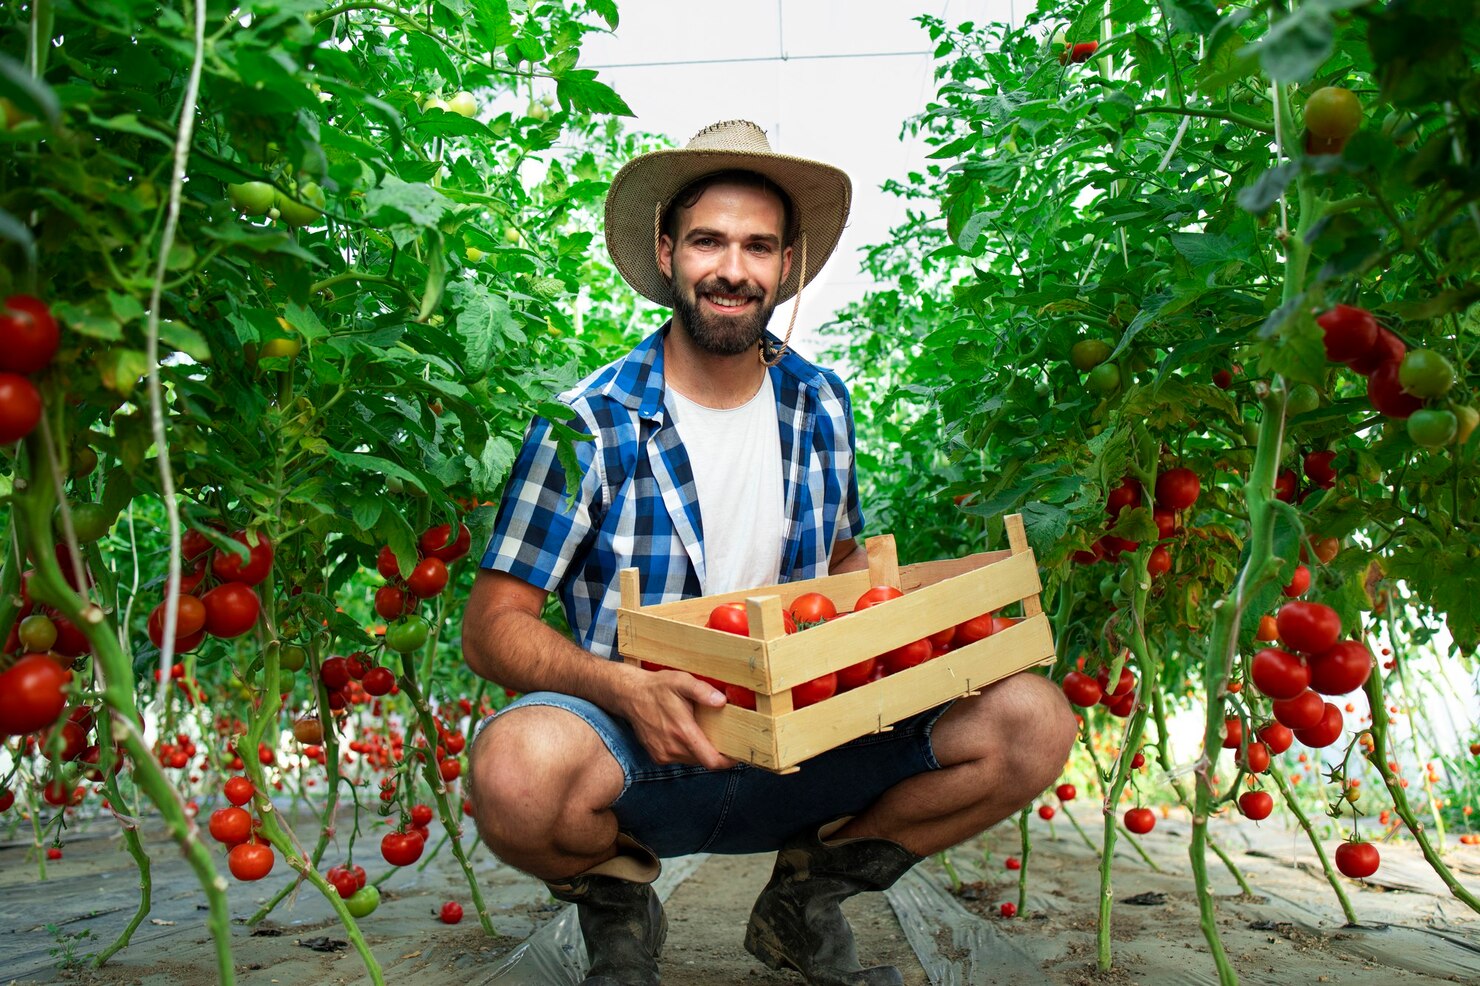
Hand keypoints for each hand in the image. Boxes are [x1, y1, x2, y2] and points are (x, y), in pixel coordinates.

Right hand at [620, 669, 738, 770]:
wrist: (629, 695)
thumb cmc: (656, 688)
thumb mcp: (681, 681)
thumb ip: (702, 691)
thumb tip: (722, 701)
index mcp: (682, 732)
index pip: (711, 760)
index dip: (727, 762)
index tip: (737, 755)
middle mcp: (672, 748)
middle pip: (703, 760)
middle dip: (715, 751)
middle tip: (722, 736)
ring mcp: (663, 754)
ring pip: (691, 760)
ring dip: (700, 750)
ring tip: (701, 732)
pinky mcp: (657, 756)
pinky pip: (679, 758)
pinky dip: (687, 750)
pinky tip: (684, 733)